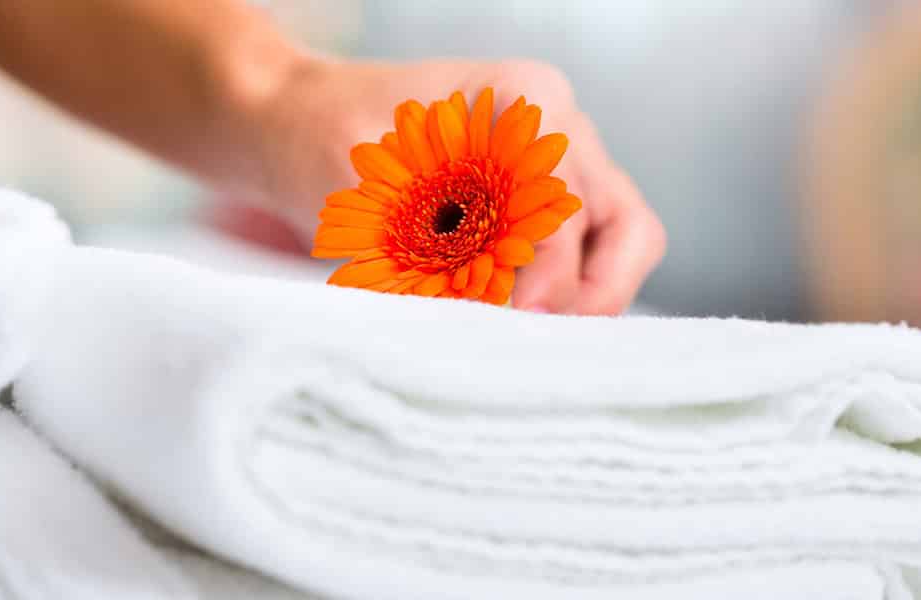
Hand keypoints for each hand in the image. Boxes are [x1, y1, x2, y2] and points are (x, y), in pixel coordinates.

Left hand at [219, 57, 665, 314]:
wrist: (294, 126)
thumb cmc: (321, 136)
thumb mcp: (369, 185)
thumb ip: (438, 239)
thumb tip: (497, 306)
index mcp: (524, 98)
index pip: (568, 202)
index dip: (549, 269)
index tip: (513, 314)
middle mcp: (558, 128)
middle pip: (626, 227)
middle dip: (592, 292)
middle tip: (536, 337)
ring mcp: (557, 166)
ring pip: (620, 244)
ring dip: (582, 298)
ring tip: (524, 335)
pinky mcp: (540, 202)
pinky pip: (584, 256)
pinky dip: (560, 294)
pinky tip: (511, 319)